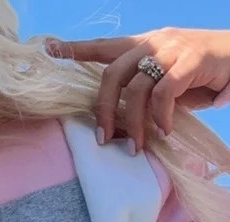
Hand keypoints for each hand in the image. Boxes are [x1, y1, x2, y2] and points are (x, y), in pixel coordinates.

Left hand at [48, 28, 229, 151]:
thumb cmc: (204, 76)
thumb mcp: (168, 84)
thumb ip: (144, 95)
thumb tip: (119, 123)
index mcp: (145, 45)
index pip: (105, 47)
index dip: (78, 50)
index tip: (50, 50)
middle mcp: (155, 43)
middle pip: (112, 72)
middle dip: (103, 109)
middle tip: (103, 138)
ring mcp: (172, 50)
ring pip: (136, 88)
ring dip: (131, 122)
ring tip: (134, 146)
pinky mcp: (192, 61)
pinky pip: (164, 93)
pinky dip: (160, 117)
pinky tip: (164, 131)